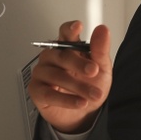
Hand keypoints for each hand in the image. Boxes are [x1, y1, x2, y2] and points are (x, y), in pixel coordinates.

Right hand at [29, 20, 112, 134]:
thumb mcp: (102, 69)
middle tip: (93, 71)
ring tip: (93, 94)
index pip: (65, 33)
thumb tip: (102, 30)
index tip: (77, 26)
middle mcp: (52, 58)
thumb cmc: (89, 86)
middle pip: (62, 55)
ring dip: (78, 86)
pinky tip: (79, 102)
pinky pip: (49, 94)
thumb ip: (100, 50)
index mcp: (68, 48)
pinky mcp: (37, 91)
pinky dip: (66, 100)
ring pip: (57, 76)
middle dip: (80, 64)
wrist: (84, 113)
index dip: (70, 29)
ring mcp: (42, 73)